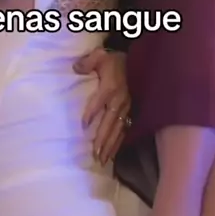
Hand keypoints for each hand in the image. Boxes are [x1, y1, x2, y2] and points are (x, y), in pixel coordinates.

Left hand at [73, 49, 130, 163]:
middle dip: (102, 139)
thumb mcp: (101, 55)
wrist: (139, 63)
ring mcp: (127, 109)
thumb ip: (88, 62)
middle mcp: (119, 101)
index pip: (99, 102)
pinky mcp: (132, 113)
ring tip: (102, 160)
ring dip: (110, 146)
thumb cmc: (116, 61)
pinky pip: (126, 130)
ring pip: (118, 130)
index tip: (83, 125)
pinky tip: (113, 154)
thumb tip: (75, 68)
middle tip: (95, 155)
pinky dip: (119, 143)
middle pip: (109, 123)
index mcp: (110, 88)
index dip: (91, 113)